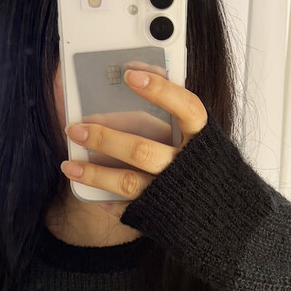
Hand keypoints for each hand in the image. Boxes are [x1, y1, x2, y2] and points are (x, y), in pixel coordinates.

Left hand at [61, 66, 208, 217]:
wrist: (221, 215)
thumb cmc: (201, 163)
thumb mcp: (196, 135)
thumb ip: (171, 110)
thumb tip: (131, 76)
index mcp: (202, 139)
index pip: (185, 108)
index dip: (160, 90)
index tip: (130, 74)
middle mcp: (187, 166)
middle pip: (142, 150)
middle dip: (105, 138)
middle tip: (75, 128)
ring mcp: (172, 191)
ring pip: (128, 181)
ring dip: (94, 172)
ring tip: (69, 164)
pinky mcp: (160, 213)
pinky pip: (127, 206)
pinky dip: (104, 195)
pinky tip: (85, 184)